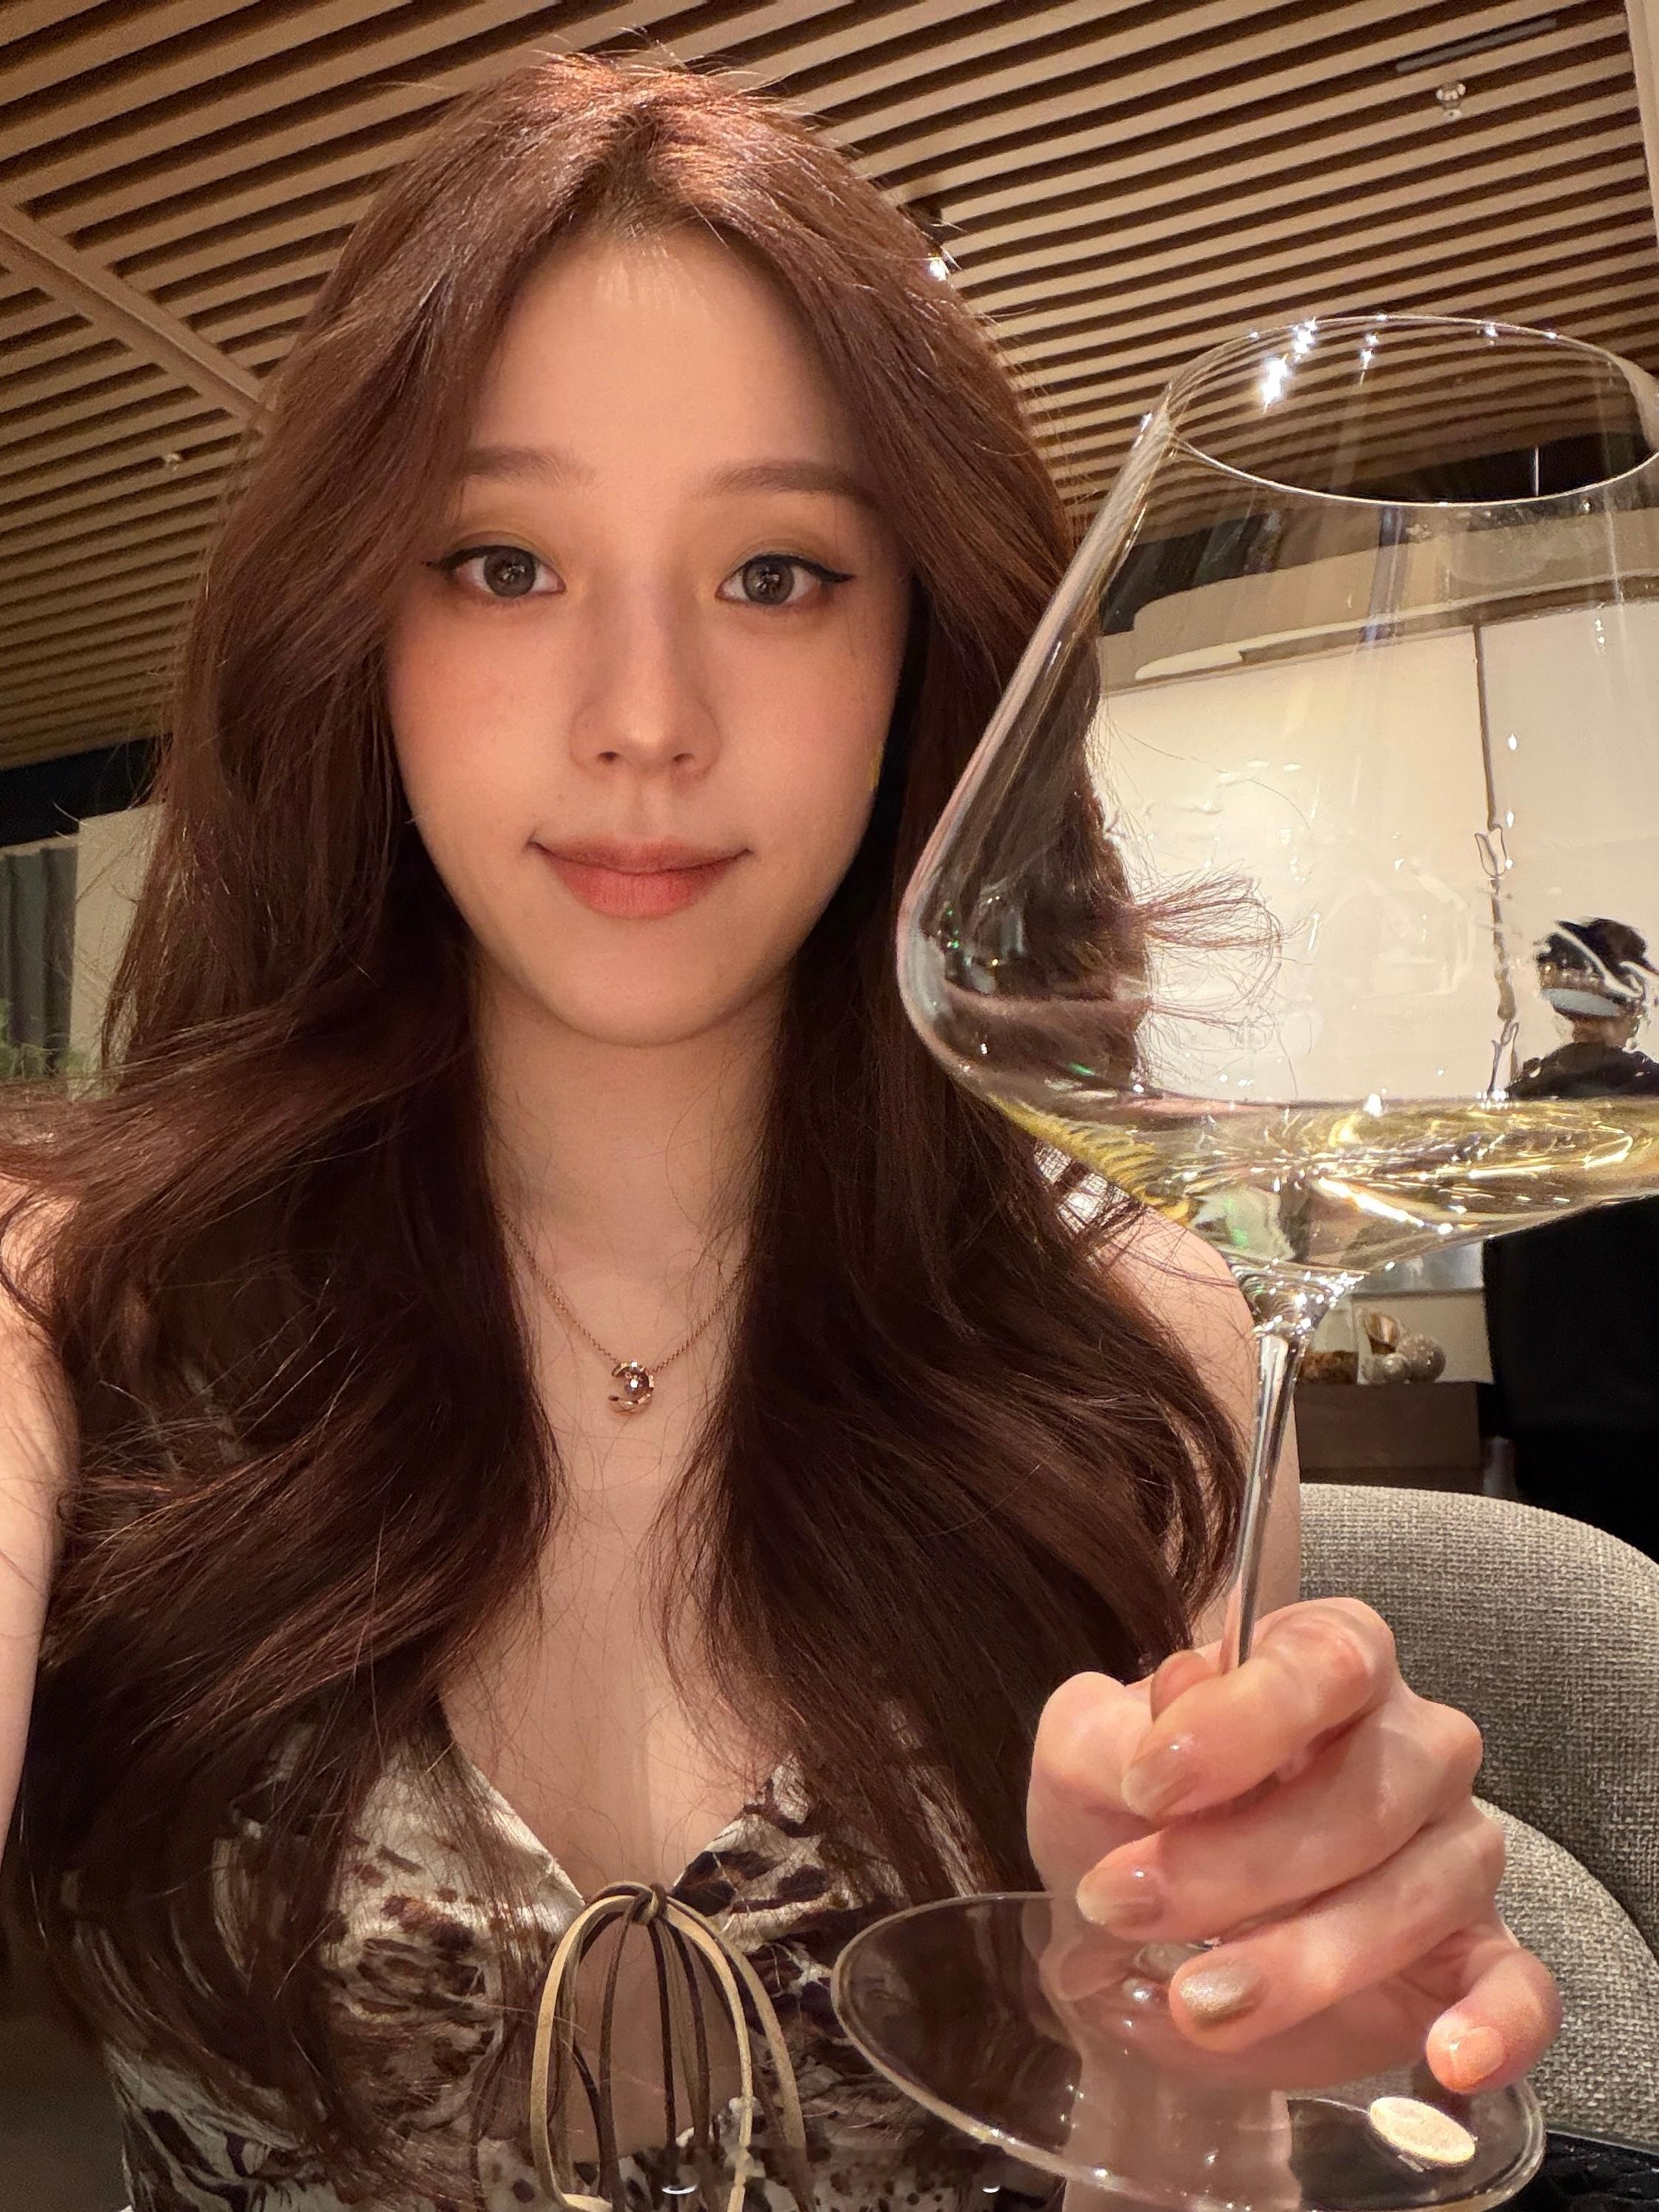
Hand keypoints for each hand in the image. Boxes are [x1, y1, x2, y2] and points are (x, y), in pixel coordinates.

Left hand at [1025, 1597, 1560, 2093]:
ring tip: (1198, 2000)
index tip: (1148, 1784)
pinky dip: (1496, 2025)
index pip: (1325, 1661)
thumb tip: (1160, 1736)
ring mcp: (1456, 1849)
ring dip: (1304, 1957)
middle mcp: (1414, 1741)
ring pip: (1418, 1894)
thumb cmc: (1127, 1811)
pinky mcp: (1478, 1957)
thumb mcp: (1085, 1756)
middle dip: (1238, 1861)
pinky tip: (1446, 2058)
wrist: (1142, 1924)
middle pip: (1368, 1790)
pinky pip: (1520, 1986)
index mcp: (1328, 1660)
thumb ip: (1108, 1734)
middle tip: (1125, 1904)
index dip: (1242, 1721)